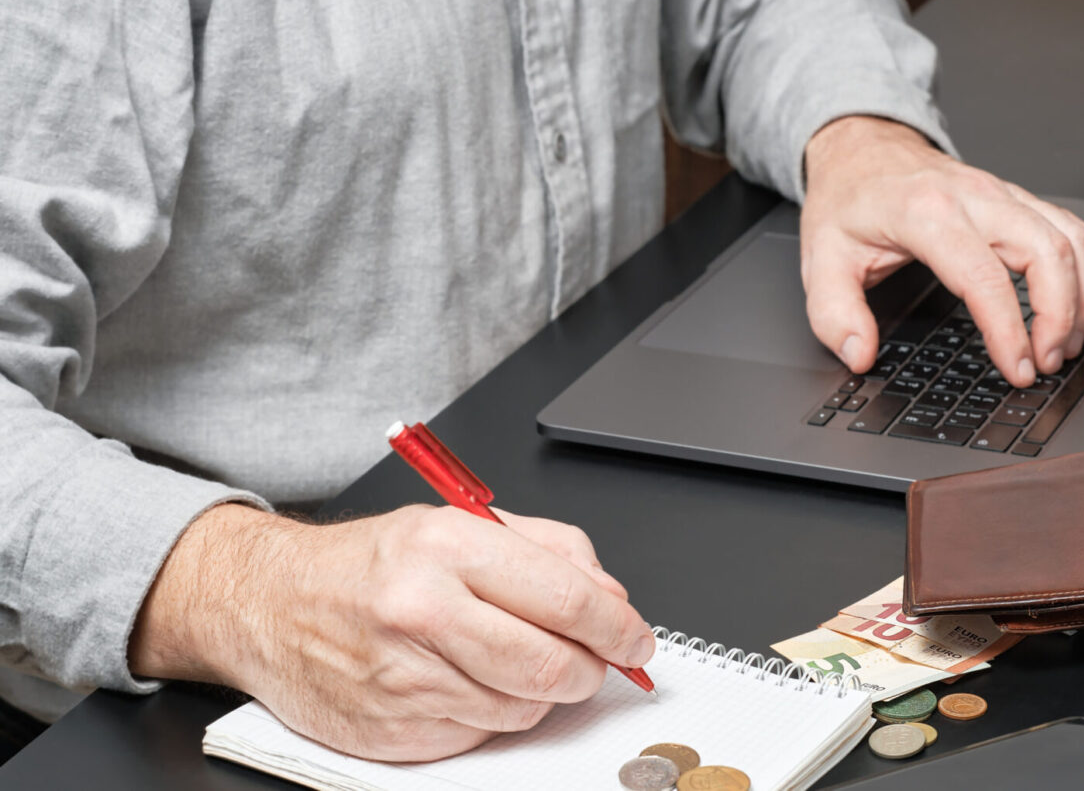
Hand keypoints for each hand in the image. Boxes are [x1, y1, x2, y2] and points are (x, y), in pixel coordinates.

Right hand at [129, 503, 653, 760]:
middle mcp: (423, 612)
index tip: (636, 639)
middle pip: (551, 666)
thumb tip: (611, 599)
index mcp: (447, 548)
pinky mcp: (392, 731)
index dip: (618, 627)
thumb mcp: (458, 525)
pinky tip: (470, 681)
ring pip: (522, 709)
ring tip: (515, 659)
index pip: (566, 599)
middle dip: (591, 670)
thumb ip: (547, 552)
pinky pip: (480, 735)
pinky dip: (495, 714)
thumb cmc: (369, 563)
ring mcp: (405, 679)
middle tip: (596, 662)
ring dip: (541, 693)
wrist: (268, 604)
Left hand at [800, 116, 1083, 386]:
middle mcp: (975, 197)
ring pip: (1070, 239)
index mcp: (926, 213)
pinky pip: (1070, 229)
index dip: (1008, 329)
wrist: (860, 147)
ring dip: (1080, 297)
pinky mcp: (1017, 198)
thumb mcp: (821, 259)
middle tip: (1044, 363)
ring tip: (1062, 345)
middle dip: (1060, 316)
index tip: (1015, 367)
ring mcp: (1002, 193)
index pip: (984, 276)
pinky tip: (1073, 305)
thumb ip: (834, 314)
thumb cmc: (847, 199)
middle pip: (1048, 253)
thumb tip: (859, 355)